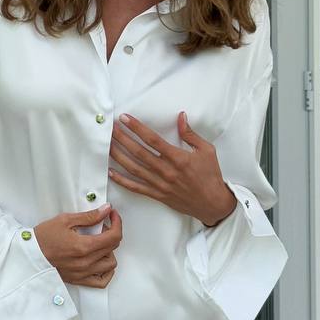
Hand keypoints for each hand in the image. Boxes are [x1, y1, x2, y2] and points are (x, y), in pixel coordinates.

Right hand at [34, 204, 122, 287]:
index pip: (114, 236)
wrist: (28, 254)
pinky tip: (101, 261)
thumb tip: (106, 210)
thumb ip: (89, 216)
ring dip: (109, 251)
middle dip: (112, 232)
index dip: (117, 222)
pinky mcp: (78, 280)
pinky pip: (101, 281)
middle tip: (101, 225)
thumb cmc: (43, 237)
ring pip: (111, 264)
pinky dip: (106, 271)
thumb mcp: (65, 220)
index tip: (112, 215)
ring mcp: (83, 273)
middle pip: (113, 247)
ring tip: (98, 243)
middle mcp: (86, 262)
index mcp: (83, 246)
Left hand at [109, 112, 236, 226]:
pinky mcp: (158, 195)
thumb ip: (191, 134)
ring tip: (107, 145)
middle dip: (123, 139)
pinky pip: (136, 187)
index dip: (137, 128)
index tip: (125, 119)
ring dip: (118, 156)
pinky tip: (111, 172)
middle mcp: (167, 171)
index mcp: (178, 158)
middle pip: (139, 152)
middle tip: (110, 128)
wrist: (212, 203)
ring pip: (134, 169)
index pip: (152, 140)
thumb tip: (181, 116)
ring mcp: (160, 184)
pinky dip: (122, 180)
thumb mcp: (206, 150)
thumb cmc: (211, 175)